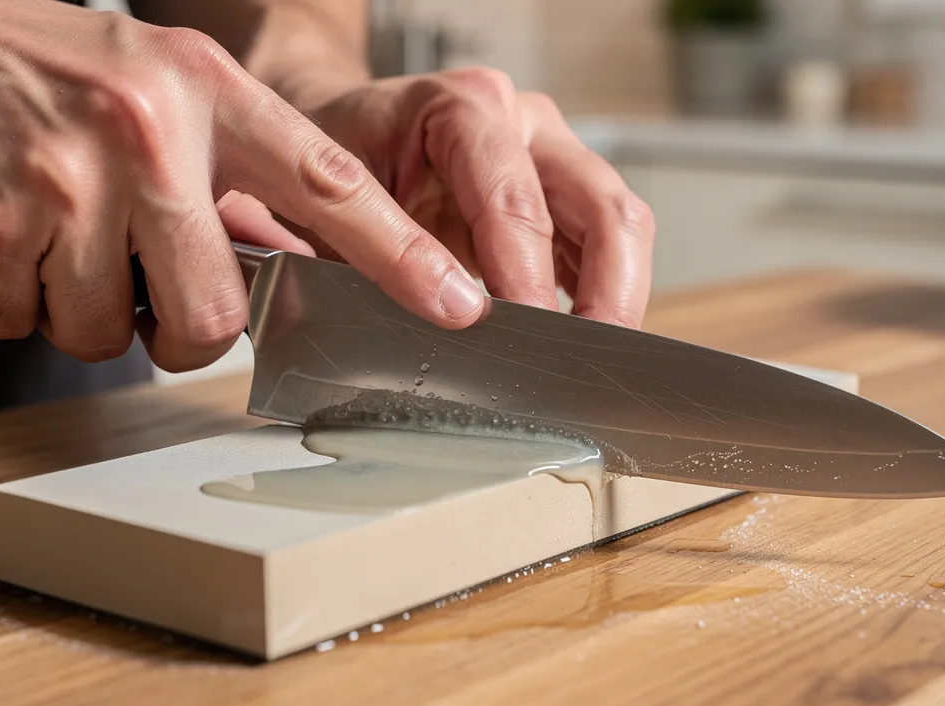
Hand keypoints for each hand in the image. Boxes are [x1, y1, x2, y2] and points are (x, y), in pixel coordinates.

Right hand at [0, 0, 486, 371]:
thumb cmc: (50, 70)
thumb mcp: (162, 87)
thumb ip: (231, 170)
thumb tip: (292, 272)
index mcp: (205, 94)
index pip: (328, 183)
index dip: (399, 255)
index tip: (461, 305)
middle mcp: (146, 134)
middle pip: (213, 314)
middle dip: (180, 326)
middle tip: (140, 279)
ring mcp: (63, 180)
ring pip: (108, 332)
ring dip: (81, 308)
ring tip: (54, 231)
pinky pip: (23, 325)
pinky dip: (10, 301)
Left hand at [292, 67, 655, 328]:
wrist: (324, 135)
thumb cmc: (325, 159)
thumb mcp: (332, 203)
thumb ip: (388, 252)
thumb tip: (455, 312)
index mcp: (462, 107)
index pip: (516, 199)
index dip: (527, 275)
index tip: (528, 336)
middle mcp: (520, 122)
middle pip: (601, 204)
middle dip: (605, 291)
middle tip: (584, 359)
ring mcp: (548, 155)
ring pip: (620, 225)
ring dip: (614, 298)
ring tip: (588, 360)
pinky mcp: (557, 197)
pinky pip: (601, 247)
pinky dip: (599, 296)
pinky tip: (579, 340)